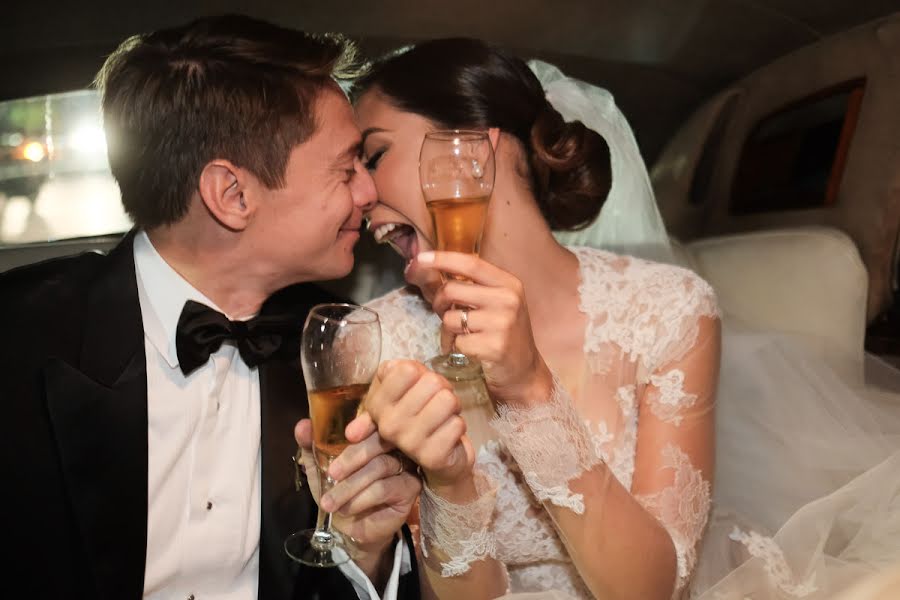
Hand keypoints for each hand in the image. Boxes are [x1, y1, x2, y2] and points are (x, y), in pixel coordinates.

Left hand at [294, 419, 419, 555]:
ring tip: (330, 502)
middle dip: (352, 457)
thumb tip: (302, 425)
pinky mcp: (410, 487)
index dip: (364, 423)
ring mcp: (406, 465)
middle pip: (380, 440)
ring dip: (351, 486)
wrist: (349, 528)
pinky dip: (362, 498)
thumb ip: (311, 445)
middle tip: (332, 473)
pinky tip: (348, 508)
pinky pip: (386, 487)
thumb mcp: (320, 467)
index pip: (375, 419)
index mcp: (374, 433)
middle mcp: (394, 445)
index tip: (348, 434)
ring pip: (380, 466)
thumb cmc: (338, 490)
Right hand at [348, 359, 474, 487]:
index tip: (420, 386)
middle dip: (442, 389)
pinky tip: (448, 434)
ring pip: (447, 401)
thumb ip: (392, 373)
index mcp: (377, 405)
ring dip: (453, 406)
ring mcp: (409, 443)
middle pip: (432, 382)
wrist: (437, 456)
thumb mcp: (401, 389)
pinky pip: (457, 424)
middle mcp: (388, 425)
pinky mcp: (432, 457)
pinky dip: (458, 425)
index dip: (422, 372)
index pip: (407, 370)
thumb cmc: (421, 413)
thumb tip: (390, 368)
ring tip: (444, 416)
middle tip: (437, 403)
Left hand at [418, 250, 552, 406]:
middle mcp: (508, 300)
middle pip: (452, 290)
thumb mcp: (499, 303)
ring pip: (450, 318)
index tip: (421, 258)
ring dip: (447, 331)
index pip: (471, 263)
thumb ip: (476, 287)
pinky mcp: (494, 346)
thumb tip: (438, 270)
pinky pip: (457, 341)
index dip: (442, 258)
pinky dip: (456, 347)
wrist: (524, 371)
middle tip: (443, 313)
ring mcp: (502, 323)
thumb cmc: (505, 334)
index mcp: (509, 284)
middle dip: (438, 303)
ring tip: (460, 337)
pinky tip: (469, 351)